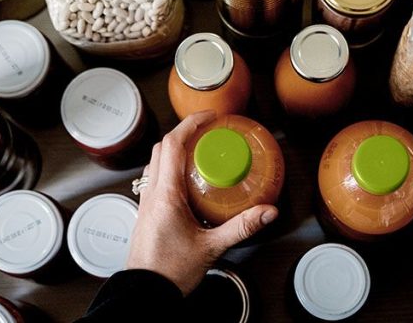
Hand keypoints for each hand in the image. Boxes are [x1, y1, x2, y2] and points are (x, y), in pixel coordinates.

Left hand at [125, 111, 278, 294]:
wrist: (144, 293)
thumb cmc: (170, 272)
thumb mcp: (211, 247)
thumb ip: (241, 227)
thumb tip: (267, 212)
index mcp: (165, 195)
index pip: (173, 145)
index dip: (190, 124)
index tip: (210, 118)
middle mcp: (151, 194)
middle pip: (162, 148)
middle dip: (184, 133)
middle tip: (208, 131)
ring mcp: (146, 202)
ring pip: (156, 162)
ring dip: (175, 150)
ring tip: (200, 152)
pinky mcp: (146, 213)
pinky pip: (156, 179)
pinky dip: (171, 169)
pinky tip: (190, 182)